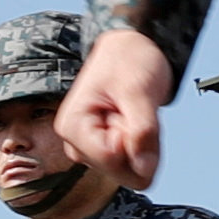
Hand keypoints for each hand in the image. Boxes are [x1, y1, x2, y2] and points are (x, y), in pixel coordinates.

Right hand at [60, 27, 172, 187]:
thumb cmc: (129, 59)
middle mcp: (76, 142)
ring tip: (133, 111)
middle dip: (138, 145)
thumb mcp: (139, 92)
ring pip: (129, 169)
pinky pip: (133, 163)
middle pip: (120, 172)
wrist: (131, 46)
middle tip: (133, 111)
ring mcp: (90, 147)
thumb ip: (142, 132)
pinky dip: (143, 143)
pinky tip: (136, 119)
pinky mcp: (103, 148)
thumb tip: (145, 170)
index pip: (110, 163)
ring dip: (142, 143)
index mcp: (73, 126)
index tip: (130, 114)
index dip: (134, 143)